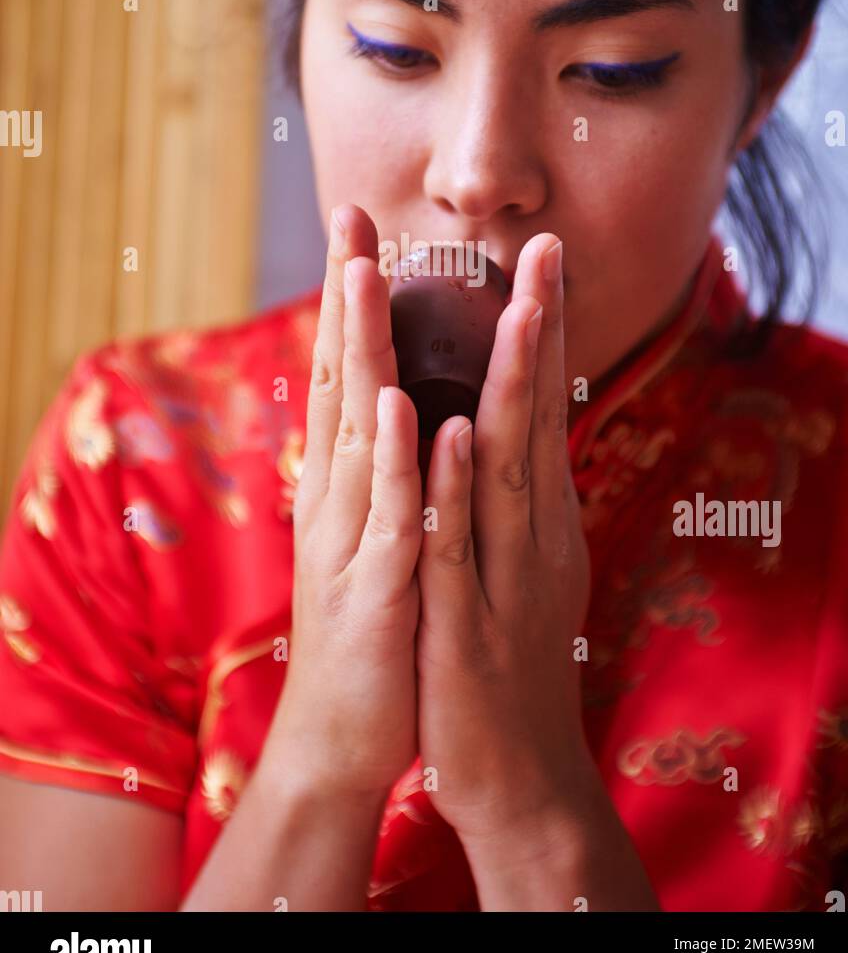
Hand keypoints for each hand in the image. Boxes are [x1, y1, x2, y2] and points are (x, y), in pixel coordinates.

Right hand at [269, 204, 422, 801]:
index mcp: (353, 481)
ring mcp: (355, 539)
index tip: (363, 229)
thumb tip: (391, 410)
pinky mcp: (376, 589)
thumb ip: (384, 472)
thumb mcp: (379, 535)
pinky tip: (399, 406)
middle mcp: (343, 497)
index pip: (354, 372)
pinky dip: (393, 461)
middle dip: (349, 296)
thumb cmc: (374, 627)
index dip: (357, 301)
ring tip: (366, 275)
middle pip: (346, 380)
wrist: (345, 736)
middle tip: (348, 216)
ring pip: (363, 431)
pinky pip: (389, 518)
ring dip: (364, 350)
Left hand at [416, 233, 590, 844]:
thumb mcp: (512, 567)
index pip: (535, 407)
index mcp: (533, 516)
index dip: (538, 331)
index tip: (538, 259)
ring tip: (517, 309)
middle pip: (533, 417)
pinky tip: (452, 433)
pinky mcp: (465, 623)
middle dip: (539, 328)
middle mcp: (530, 533)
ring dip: (510, 385)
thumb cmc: (501, 662)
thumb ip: (508, 501)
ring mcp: (501, 575)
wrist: (515, 778)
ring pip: (506, 466)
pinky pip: (455, 546)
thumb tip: (500, 434)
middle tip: (548, 249)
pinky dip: (456, 488)